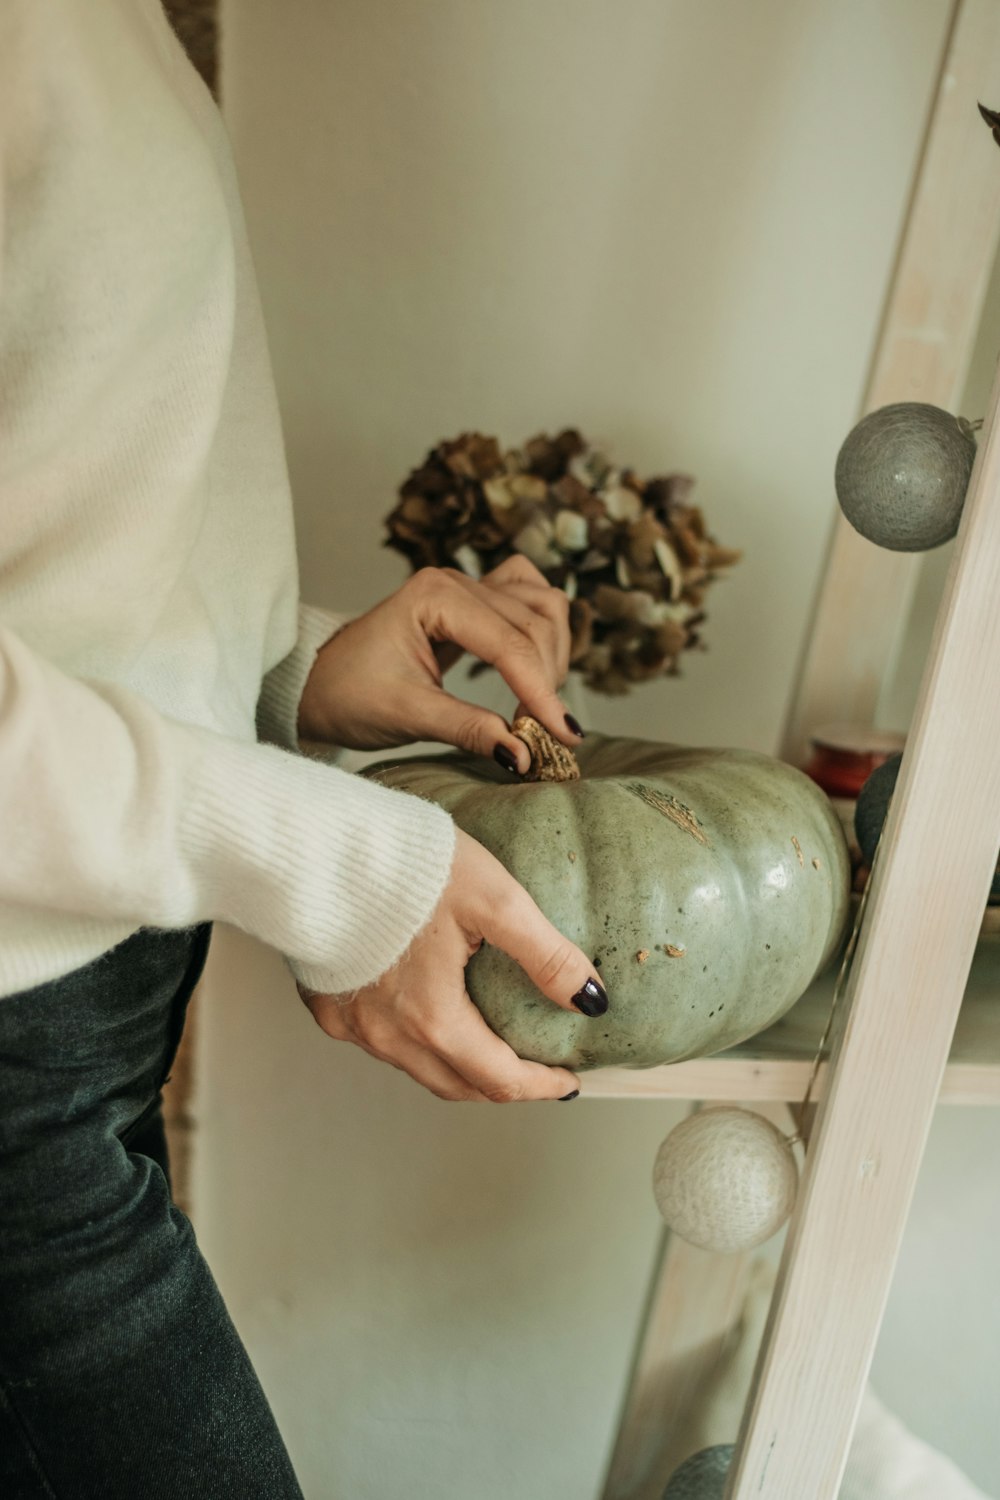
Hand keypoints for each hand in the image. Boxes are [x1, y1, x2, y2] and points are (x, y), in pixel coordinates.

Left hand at [297, 557, 582, 773]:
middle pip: (535, 624)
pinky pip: (531, 602)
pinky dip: (544, 634)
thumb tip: (525, 754)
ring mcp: (468, 587)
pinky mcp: (475, 603)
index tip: (562, 737)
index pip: (510, 644)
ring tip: (537, 706)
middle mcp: (456, 581)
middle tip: (542, 736)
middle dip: (547, 681)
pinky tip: (535, 670)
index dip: (541, 693)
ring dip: (553, 655)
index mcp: (434, 596)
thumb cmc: (348, 695)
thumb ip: (468, 730)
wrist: (318, 685)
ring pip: (543, 607)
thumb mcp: (407, 716)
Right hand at [297, 829, 606, 1101]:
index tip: (567, 1080)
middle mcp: (387, 1036)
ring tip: (490, 1042)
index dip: (541, 1086)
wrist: (316, 844)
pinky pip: (379, 1042)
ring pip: (416, 1067)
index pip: (498, 1080)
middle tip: (537, 1069)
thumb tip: (591, 999)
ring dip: (458, 1065)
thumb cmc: (404, 866)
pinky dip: (414, 1042)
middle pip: (457, 1085)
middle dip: (502, 1084)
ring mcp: (351, 1026)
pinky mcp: (326, 1005)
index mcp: (432, 1020)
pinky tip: (428, 1013)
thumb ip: (546, 955)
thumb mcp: (495, 899)